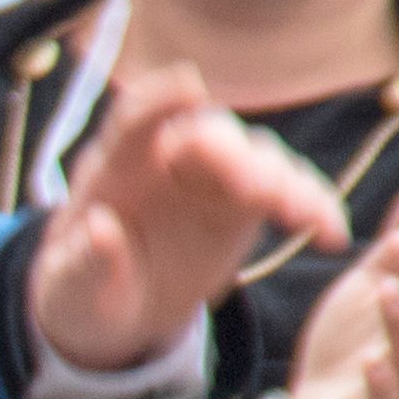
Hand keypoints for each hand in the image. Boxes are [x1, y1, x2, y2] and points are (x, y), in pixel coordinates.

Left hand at [33, 67, 354, 375]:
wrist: (111, 311)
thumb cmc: (78, 291)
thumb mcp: (66, 290)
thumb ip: (80, 262)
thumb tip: (99, 228)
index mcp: (114, 168)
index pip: (134, 122)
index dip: (158, 101)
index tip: (185, 87)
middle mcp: (170, 157)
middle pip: (209, 136)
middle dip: (235, 154)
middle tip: (255, 188)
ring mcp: (216, 173)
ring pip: (259, 158)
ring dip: (284, 182)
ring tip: (302, 217)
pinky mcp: (250, 198)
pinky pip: (290, 192)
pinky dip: (313, 207)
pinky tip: (331, 234)